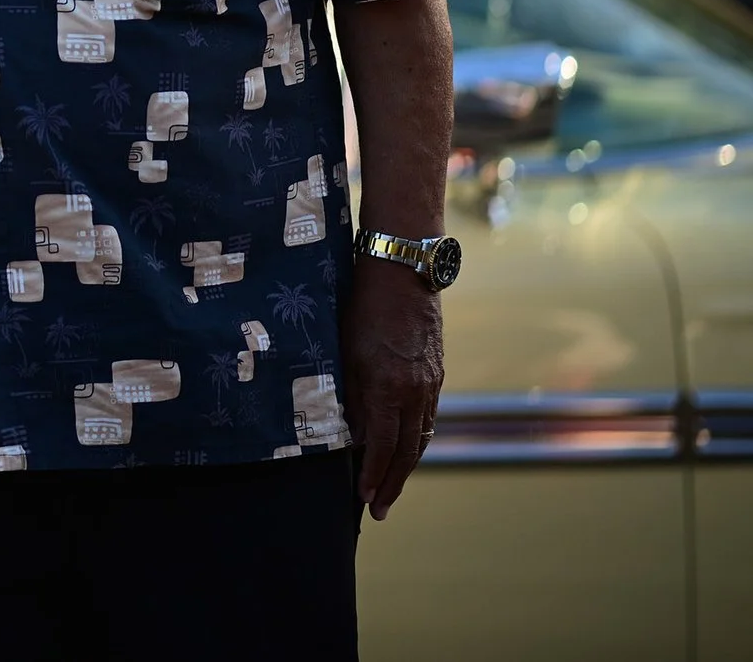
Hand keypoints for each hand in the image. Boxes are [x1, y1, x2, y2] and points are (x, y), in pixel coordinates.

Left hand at [342, 260, 444, 520]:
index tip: (366, 500)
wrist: (403, 272)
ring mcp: (430, 383)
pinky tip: (405, 446)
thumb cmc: (361, 307)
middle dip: (393, 482)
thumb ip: (350, 394)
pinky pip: (427, 416)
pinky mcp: (436, 373)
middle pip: (407, 450)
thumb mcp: (344, 351)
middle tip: (380, 510)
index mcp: (389, 388)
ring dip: (406, 464)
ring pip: (421, 435)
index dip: (375, 476)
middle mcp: (416, 391)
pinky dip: (415, 438)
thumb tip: (351, 432)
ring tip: (391, 485)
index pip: (382, 446)